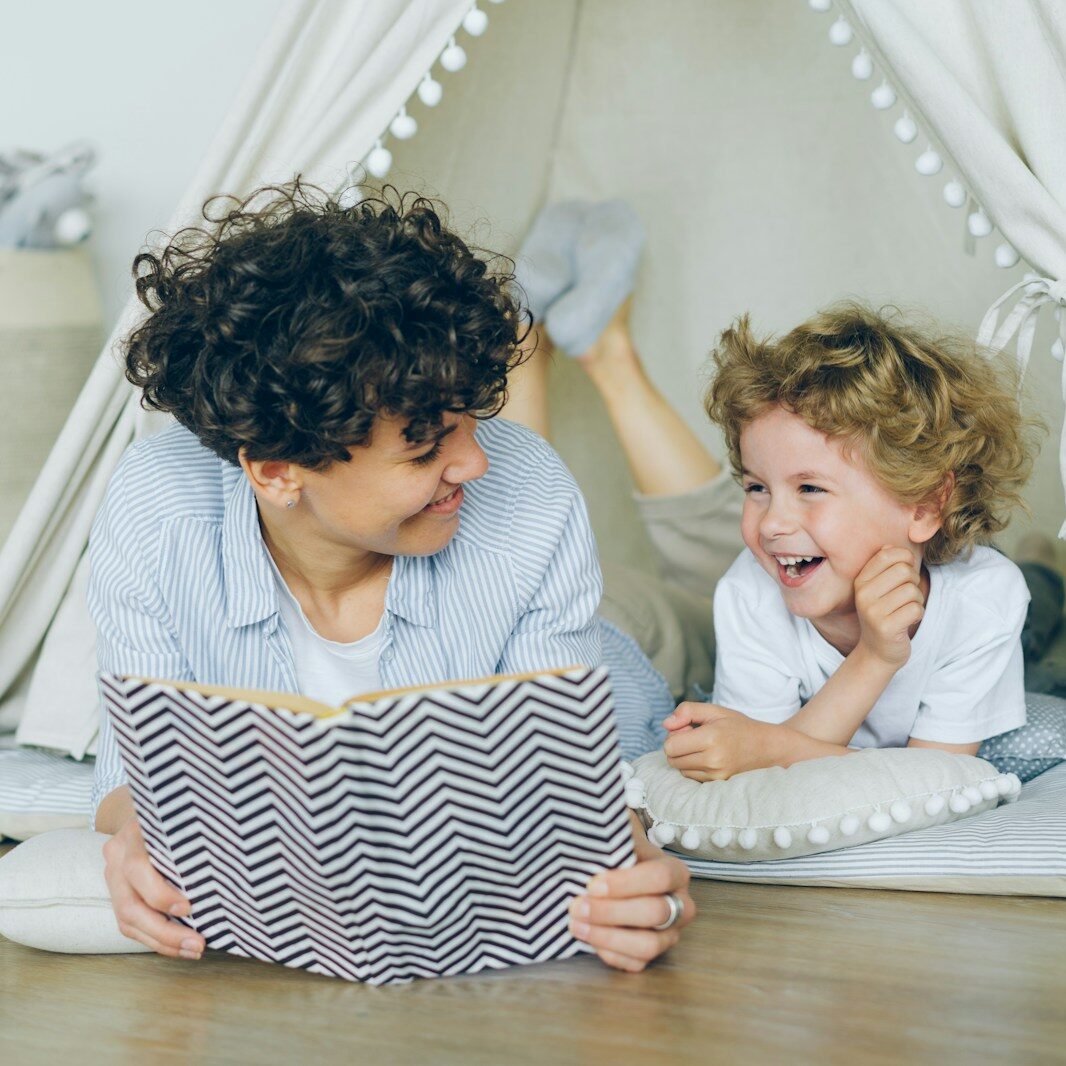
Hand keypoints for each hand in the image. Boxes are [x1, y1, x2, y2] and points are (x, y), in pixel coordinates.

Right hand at [102, 814, 203, 958]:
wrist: (145, 810)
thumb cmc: (178, 814)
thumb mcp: (185, 816)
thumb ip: (195, 835)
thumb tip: (233, 859)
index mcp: (134, 831)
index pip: (138, 867)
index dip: (160, 893)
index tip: (188, 908)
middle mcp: (117, 855)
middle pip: (130, 904)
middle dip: (165, 931)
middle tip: (198, 944)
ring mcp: (112, 875)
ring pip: (127, 920)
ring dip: (162, 941)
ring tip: (192, 950)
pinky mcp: (116, 893)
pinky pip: (129, 924)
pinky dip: (155, 938)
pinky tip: (178, 946)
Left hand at [568, 816, 694, 971]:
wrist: (614, 867)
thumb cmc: (617, 850)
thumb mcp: (619, 835)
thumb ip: (613, 836)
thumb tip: (594, 836)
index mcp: (675, 872)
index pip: (660, 878)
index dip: (626, 883)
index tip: (593, 883)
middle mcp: (680, 906)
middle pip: (654, 913)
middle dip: (611, 911)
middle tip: (577, 905)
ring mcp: (668, 934)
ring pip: (647, 946)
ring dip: (607, 936)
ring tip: (576, 924)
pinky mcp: (651, 955)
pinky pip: (635, 964)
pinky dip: (609, 953)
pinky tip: (586, 937)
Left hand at [661, 701, 787, 780]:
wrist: (766, 748)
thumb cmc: (738, 726)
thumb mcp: (714, 710)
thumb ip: (687, 711)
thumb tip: (665, 724)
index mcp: (711, 738)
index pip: (670, 746)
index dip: (674, 735)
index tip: (688, 728)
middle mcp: (713, 760)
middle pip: (672, 759)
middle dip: (677, 746)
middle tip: (695, 736)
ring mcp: (716, 775)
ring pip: (680, 769)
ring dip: (685, 758)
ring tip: (703, 747)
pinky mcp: (718, 784)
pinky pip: (692, 777)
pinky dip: (694, 767)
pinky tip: (708, 757)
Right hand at [854, 546, 924, 667]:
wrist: (877, 651)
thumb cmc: (884, 615)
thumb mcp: (879, 589)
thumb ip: (884, 567)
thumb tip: (890, 545)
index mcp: (860, 581)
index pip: (888, 554)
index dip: (905, 558)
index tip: (906, 571)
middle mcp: (863, 594)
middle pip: (904, 570)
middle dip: (914, 581)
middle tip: (908, 594)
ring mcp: (872, 612)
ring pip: (912, 591)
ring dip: (917, 600)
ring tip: (907, 609)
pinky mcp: (886, 628)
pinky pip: (916, 609)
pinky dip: (918, 614)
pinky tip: (908, 620)